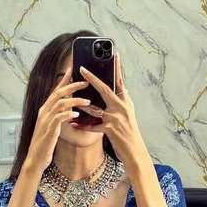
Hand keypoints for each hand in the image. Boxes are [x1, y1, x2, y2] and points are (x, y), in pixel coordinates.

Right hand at [22, 71, 90, 174]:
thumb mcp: (51, 127)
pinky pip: (60, 117)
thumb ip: (58, 116)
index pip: (55, 90)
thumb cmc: (45, 144)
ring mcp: (46, 120)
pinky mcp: (49, 129)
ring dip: (75, 100)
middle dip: (72, 86)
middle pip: (59, 93)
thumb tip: (69, 110)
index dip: (63, 79)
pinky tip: (77, 115)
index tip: (72, 70)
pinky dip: (69, 114)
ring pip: (61, 103)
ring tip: (87, 101)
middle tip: (85, 82)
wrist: (36, 159)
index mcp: (44, 110)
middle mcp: (44, 112)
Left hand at [79, 53, 150, 170]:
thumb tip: (121, 87)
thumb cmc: (130, 134)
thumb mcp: (129, 114)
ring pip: (95, 108)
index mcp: (126, 102)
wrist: (135, 152)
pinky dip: (82, 125)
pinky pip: (92, 126)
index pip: (120, 81)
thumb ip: (123, 100)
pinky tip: (73, 123)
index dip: (116, 68)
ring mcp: (116, 118)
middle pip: (105, 89)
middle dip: (93, 79)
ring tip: (71, 96)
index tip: (114, 54)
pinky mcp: (110, 129)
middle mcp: (122, 107)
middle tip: (82, 68)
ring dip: (82, 103)